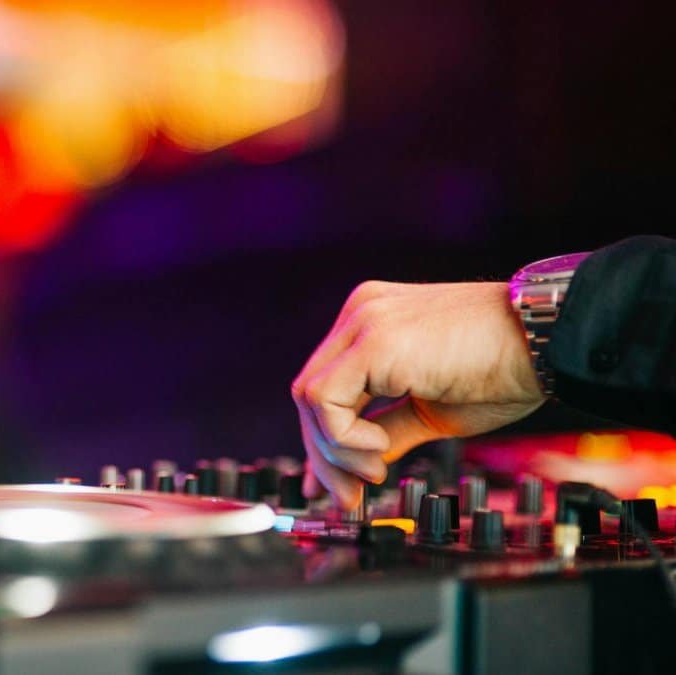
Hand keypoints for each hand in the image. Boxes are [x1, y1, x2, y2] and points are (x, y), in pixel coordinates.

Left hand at [290, 281, 545, 508]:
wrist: (549, 342)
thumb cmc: (506, 370)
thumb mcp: (432, 411)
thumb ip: (388, 431)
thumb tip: (358, 466)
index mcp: (373, 323)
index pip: (327, 386)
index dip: (324, 439)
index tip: (336, 484)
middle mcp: (361, 314)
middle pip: (310, 393)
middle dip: (324, 455)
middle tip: (348, 497)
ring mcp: (363, 322)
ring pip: (309, 397)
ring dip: (334, 450)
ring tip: (376, 471)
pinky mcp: (373, 341)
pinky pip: (324, 398)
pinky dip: (342, 436)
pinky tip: (379, 449)